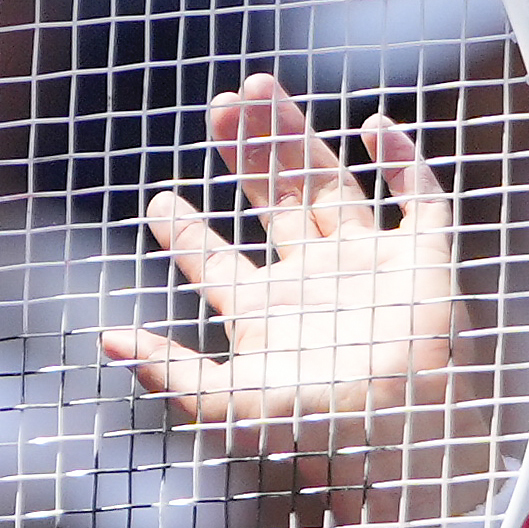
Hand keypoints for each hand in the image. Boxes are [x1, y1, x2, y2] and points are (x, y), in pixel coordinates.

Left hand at [101, 76, 460, 523]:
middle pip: (274, 201)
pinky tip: (376, 128)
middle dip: (246, 155)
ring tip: (260, 89)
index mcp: (269, 315)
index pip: (218, 262)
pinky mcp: (423, 261)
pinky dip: (405, 163)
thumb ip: (169, 371)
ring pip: (329, 183)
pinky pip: (421, 201)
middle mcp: (315, 282)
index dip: (188, 233)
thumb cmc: (321, 430)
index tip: (159, 201)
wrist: (402, 439)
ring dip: (296, 136)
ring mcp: (369, 266)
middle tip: (219, 107)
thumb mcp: (231, 404)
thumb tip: (104, 340)